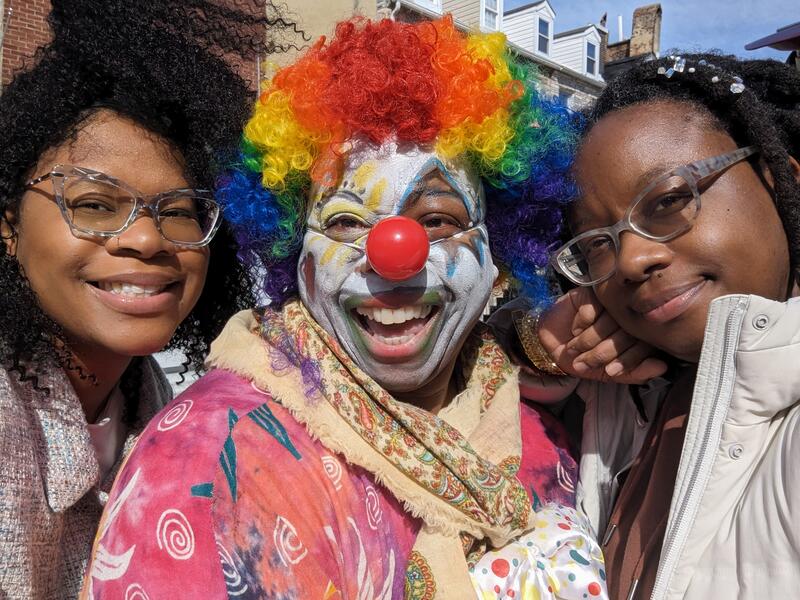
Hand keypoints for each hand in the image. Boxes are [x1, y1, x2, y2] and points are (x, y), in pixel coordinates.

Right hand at [538, 288, 667, 383]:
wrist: (551, 345)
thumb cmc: (582, 358)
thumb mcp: (606, 373)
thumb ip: (634, 373)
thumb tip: (662, 367)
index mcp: (635, 335)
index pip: (643, 345)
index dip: (627, 361)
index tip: (610, 372)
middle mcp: (626, 317)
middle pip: (626, 332)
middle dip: (603, 352)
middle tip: (585, 361)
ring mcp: (609, 304)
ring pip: (610, 320)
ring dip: (590, 338)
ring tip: (576, 347)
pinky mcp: (590, 294)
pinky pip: (593, 307)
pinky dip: (582, 322)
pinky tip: (575, 329)